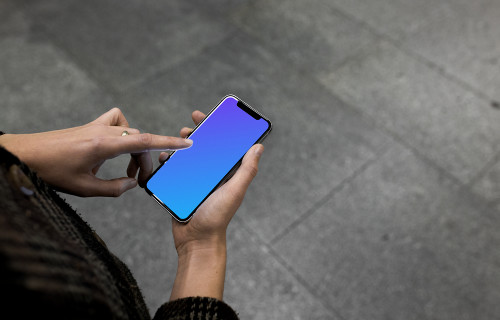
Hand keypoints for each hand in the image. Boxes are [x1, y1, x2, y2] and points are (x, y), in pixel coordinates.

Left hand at [0, 108, 191, 196]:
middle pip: (139, 141)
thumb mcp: (84, 188)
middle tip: (140, 182)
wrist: (25, 154)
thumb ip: (114, 189)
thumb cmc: (51, 172)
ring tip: (128, 171)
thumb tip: (132, 184)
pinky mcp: (91, 126)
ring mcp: (97, 126)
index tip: (187, 144)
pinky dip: (124, 133)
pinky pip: (117, 121)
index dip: (169, 142)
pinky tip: (116, 148)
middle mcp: (104, 131)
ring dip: (135, 150)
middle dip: (145, 162)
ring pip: (131, 132)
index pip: (144, 141)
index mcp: (104, 146)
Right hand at [166, 111, 263, 299]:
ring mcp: (194, 182)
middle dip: (197, 133)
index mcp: (226, 174)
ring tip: (176, 140)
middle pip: (204, 148)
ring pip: (187, 158)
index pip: (224, 146)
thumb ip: (247, 170)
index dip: (219, 129)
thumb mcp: (234, 191)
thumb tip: (259, 147)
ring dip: (181, 146)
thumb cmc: (218, 217)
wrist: (196, 241)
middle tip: (191, 125)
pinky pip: (173, 171)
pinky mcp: (179, 189)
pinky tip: (164, 159)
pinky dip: (168, 162)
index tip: (212, 116)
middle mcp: (211, 176)